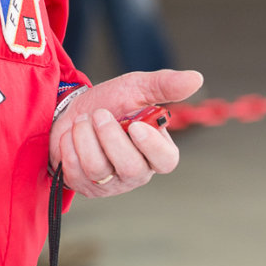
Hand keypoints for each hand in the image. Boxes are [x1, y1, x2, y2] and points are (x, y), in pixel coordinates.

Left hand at [50, 69, 202, 197]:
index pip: (166, 160)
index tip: (135, 126)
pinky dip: (69, 146)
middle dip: (109, 136)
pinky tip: (72, 137)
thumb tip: (196, 78)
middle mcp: (136, 171)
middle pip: (130, 168)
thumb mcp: (136, 87)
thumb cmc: (110, 102)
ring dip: (84, 136)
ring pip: (99, 169)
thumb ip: (164, 85)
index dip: (151, 146)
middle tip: (99, 114)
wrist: (71, 109)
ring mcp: (110, 183)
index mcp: (155, 149)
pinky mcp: (85, 187)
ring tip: (83, 121)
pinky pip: (75, 173)